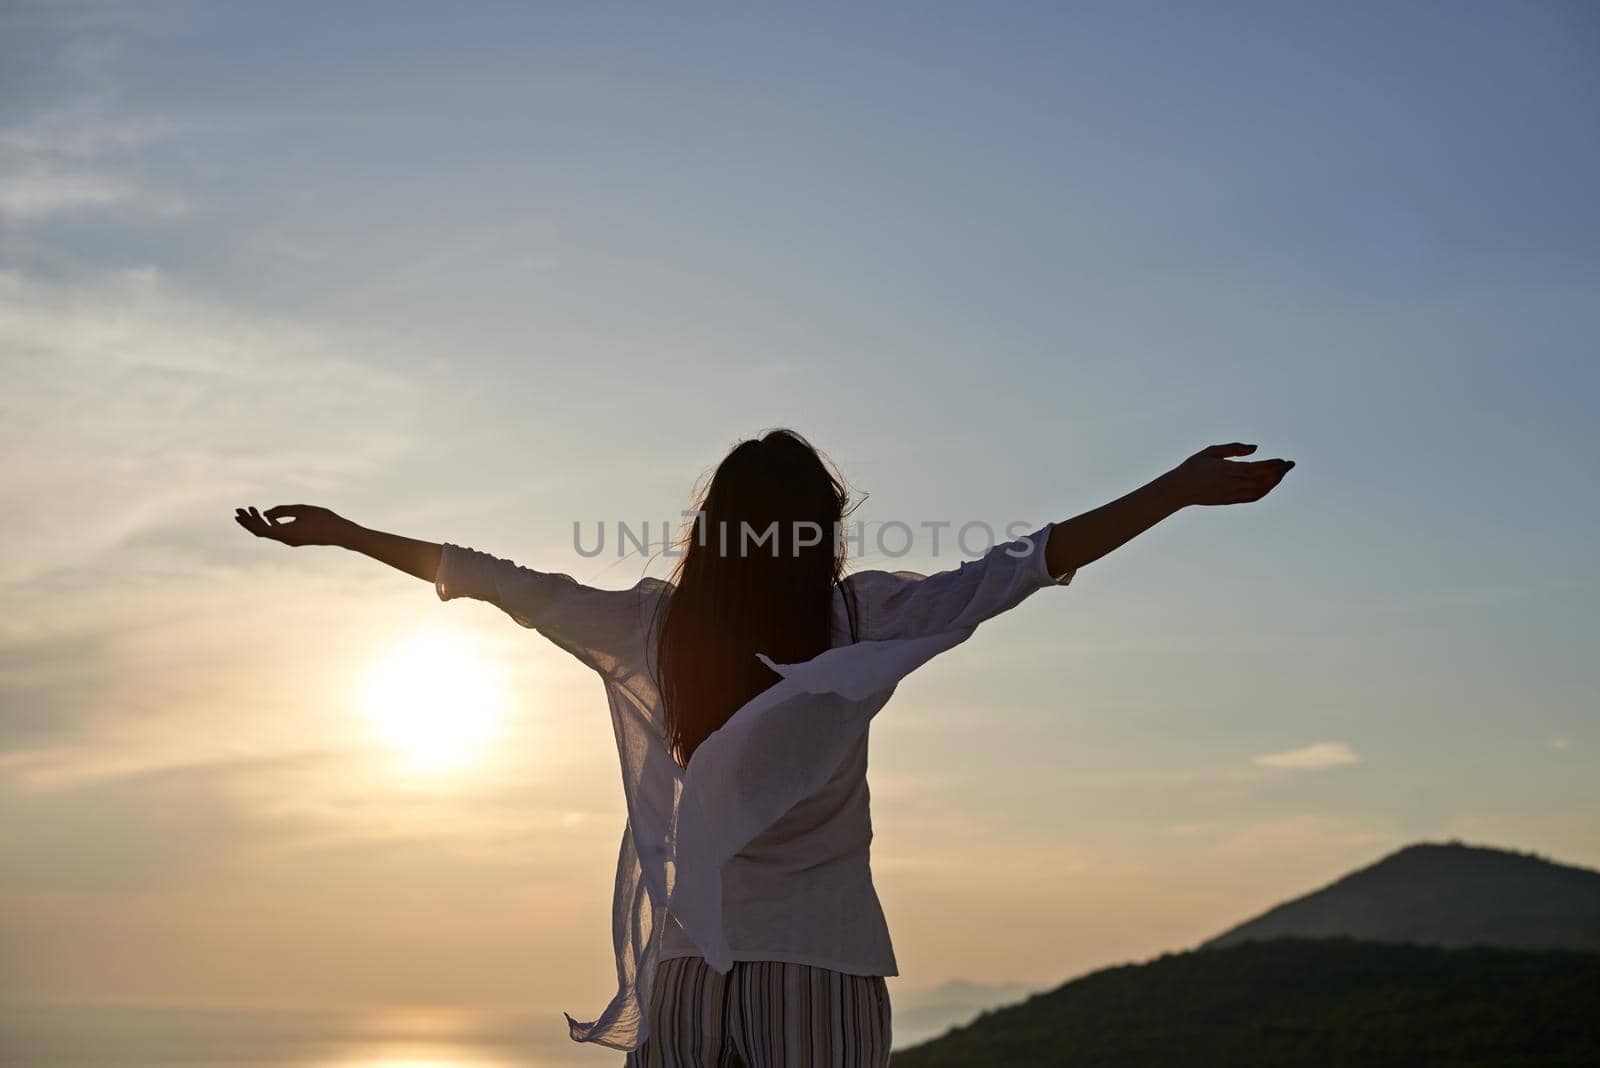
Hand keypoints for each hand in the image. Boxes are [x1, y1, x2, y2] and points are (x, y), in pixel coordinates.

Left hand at [234, 504, 355, 546]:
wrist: (341, 534)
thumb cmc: (323, 519)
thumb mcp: (301, 510)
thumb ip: (281, 511)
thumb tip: (265, 514)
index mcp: (285, 533)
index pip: (259, 529)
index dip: (247, 521)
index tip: (238, 511)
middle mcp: (285, 540)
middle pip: (261, 532)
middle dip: (249, 521)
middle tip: (239, 510)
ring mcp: (291, 541)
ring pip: (268, 533)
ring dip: (258, 522)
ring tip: (251, 510)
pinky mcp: (296, 539)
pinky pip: (277, 533)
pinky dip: (269, 525)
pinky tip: (268, 517)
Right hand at [1170, 443, 1293, 506]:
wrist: (1179, 490)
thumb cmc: (1193, 467)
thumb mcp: (1211, 451)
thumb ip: (1234, 448)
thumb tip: (1256, 448)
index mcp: (1226, 470)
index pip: (1256, 469)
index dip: (1273, 465)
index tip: (1283, 460)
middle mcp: (1231, 484)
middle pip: (1262, 480)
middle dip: (1279, 472)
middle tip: (1290, 464)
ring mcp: (1232, 495)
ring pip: (1260, 490)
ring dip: (1274, 482)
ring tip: (1282, 473)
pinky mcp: (1231, 501)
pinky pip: (1253, 498)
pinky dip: (1265, 491)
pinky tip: (1270, 485)